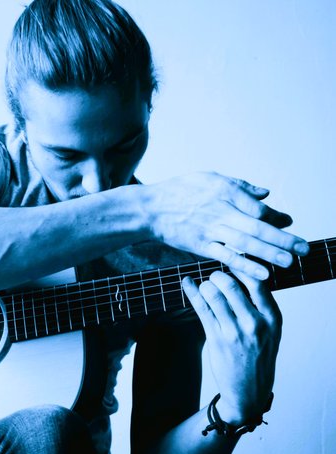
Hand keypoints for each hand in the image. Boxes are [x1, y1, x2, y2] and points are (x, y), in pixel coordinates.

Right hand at [145, 171, 308, 278]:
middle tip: (304, 248)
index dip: (276, 217)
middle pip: (257, 226)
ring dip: (269, 253)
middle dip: (282, 238)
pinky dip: (245, 265)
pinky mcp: (200, 246)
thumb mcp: (209, 178)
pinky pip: (226, 256)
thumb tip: (265, 192)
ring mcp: (210, 230)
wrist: (150, 208)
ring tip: (290, 261)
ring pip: (245, 242)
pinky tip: (262, 273)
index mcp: (225, 192)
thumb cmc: (179, 190)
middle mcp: (220, 211)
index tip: (290, 223)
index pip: (258, 207)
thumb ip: (239, 186)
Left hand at [182, 270, 280, 423]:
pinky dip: (192, 292)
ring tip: (205, 287)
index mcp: (273, 318)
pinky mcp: (217, 339)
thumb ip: (261, 307)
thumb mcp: (271, 332)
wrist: (249, 392)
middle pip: (232, 285)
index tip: (232, 263)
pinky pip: (202, 309)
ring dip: (205, 286)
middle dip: (218, 276)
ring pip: (214, 295)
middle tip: (214, 277)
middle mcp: (256, 323)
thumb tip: (242, 275)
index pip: (257, 282)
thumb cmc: (258, 356)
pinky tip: (186, 283)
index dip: (241, 268)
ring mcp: (236, 332)